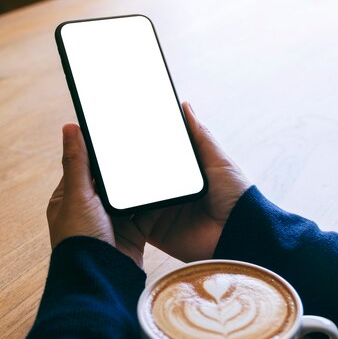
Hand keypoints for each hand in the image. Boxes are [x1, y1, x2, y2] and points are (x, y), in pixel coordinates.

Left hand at [47, 124, 143, 267]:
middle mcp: (90, 209)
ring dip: (140, 182)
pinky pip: (145, 211)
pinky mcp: (132, 232)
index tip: (114, 131)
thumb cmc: (80, 240)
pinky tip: (165, 187)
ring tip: (156, 160)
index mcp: (69, 198)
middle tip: (140, 143)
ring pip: (129, 194)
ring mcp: (111, 221)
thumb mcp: (78, 195)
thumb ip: (77, 161)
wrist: (100, 279)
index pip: (84, 165)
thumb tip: (69, 127)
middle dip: (124, 165)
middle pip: (110, 179)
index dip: (98, 148)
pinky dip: (154, 201)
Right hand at [112, 102, 250, 261]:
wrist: (239, 233)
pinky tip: (106, 199)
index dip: (140, 145)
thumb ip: (199, 136)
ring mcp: (158, 212)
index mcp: (182, 174)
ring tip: (98, 172)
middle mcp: (168, 192)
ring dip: (116, 188)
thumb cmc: (235, 195)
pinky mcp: (153, 231)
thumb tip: (184, 105)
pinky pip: (132, 221)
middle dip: (123, 165)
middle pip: (139, 175)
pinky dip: (120, 213)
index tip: (122, 128)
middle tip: (103, 148)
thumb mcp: (218, 160)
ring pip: (131, 196)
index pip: (156, 156)